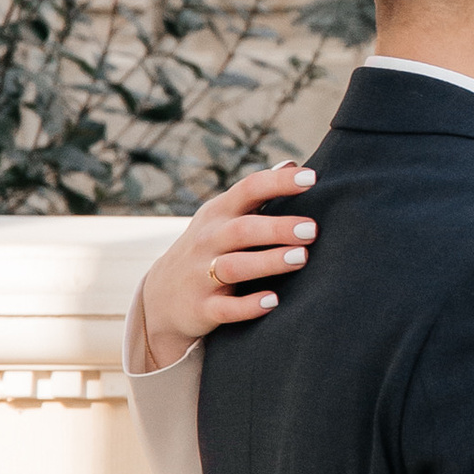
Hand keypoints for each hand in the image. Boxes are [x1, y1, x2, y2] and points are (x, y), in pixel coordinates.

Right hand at [138, 162, 318, 369]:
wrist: (162, 296)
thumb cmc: (208, 247)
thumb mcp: (223, 216)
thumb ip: (256, 194)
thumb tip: (292, 164)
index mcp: (219, 213)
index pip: (249, 189)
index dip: (279, 183)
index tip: (312, 178)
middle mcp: (208, 240)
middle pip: (242, 229)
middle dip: (277, 228)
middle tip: (312, 229)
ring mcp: (201, 274)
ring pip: (234, 266)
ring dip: (268, 262)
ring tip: (301, 257)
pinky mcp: (201, 307)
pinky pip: (225, 308)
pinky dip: (248, 305)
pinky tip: (273, 301)